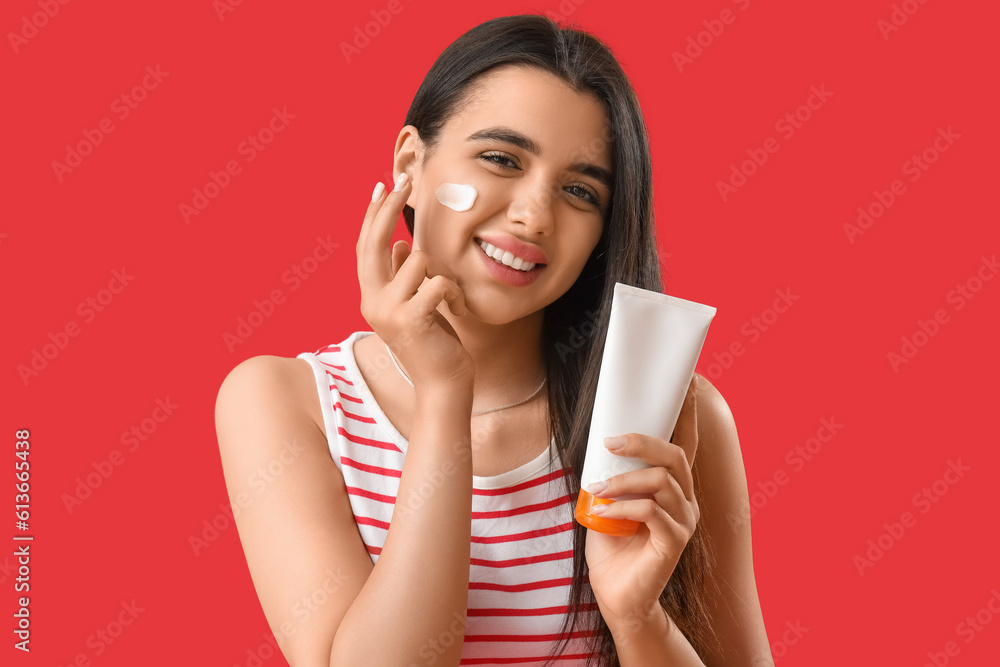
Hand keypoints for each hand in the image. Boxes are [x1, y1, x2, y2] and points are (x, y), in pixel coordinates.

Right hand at [357, 174, 473, 389]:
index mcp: (370, 296)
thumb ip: (403, 276)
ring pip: (418, 260)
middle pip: (377, 243)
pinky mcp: (411, 319)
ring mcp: (388, 311)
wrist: (442, 385)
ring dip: (441, 274)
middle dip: (390, 208)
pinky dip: (454, 293)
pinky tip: (456, 312)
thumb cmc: (433, 344)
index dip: (372, 215)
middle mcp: (372, 302)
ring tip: (448, 301)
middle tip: (406, 180)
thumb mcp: (416, 304)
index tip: (381, 186)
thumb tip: (401, 246)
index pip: (366, 247)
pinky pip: (438, 282)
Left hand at [584, 374, 699, 629]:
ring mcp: (683, 521)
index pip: (684, 442)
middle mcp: (685, 499)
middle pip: (674, 455)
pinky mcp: (673, 543)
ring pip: (662, 482)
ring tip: (598, 487)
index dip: (687, 412)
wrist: (617, 596)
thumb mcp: (607, 498)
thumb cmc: (611, 545)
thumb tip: (599, 437)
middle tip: (610, 440)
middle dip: (643, 441)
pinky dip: (623, 508)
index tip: (686, 381)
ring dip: (625, 479)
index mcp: (673, 486)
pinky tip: (602, 512)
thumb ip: (610, 471)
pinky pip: (651, 513)